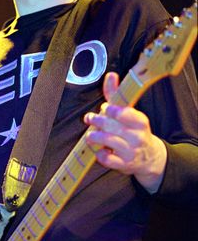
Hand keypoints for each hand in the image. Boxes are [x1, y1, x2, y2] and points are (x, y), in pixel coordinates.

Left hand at [84, 72, 166, 192]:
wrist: (150, 157)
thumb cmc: (135, 131)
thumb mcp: (129, 113)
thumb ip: (117, 95)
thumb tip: (110, 75)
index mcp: (140, 121)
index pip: (125, 113)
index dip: (112, 110)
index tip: (104, 108)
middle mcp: (137, 136)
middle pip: (112, 126)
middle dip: (97, 121)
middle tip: (90, 118)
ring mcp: (131, 152)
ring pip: (108, 141)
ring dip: (95, 136)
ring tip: (90, 135)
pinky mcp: (124, 165)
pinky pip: (107, 159)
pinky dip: (100, 154)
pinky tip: (99, 150)